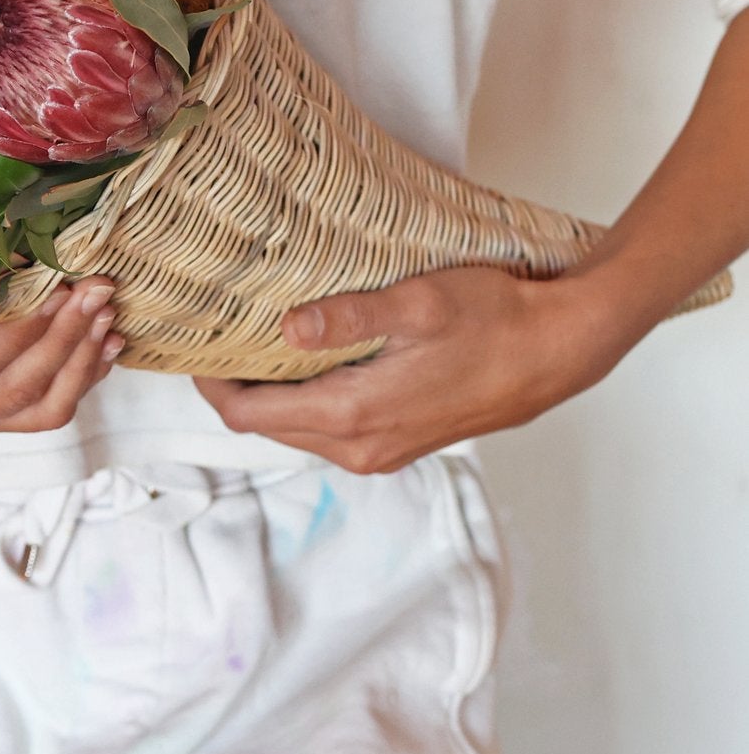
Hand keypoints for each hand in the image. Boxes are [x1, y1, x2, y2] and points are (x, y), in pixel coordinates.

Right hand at [0, 276, 124, 456]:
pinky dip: (82, 376)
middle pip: (18, 388)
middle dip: (67, 336)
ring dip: (83, 359)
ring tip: (107, 315)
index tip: (62, 286)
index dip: (27, 324)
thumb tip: (27, 261)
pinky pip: (50, 412)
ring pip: (44, 410)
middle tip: (97, 291)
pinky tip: (104, 344)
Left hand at [194, 266, 627, 474]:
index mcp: (355, 415)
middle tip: (217, 329)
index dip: (211, 382)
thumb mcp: (417, 304)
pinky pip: (331, 426)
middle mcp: (362, 446)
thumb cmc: (493, 319)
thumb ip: (347, 318)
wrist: (560, 350)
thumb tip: (286, 326)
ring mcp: (383, 449)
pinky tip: (307, 354)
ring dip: (270, 391)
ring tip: (253, 334)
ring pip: (298, 427)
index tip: (194, 340)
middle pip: (267, 424)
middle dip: (234, 383)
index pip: (250, 415)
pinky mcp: (401, 439)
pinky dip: (305, 396)